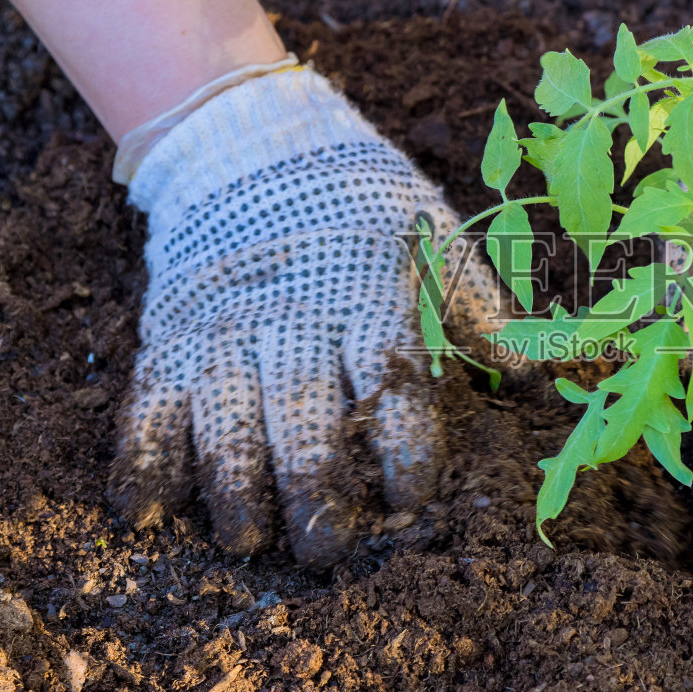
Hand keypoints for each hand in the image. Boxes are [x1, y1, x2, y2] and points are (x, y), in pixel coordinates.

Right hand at [110, 65, 500, 563]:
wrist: (251, 141)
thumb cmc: (362, 203)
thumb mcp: (434, 238)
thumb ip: (483, 309)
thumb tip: (548, 370)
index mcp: (368, 300)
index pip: (391, 383)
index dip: (403, 448)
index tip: (410, 500)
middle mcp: (292, 320)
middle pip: (302, 416)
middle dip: (314, 489)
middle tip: (327, 550)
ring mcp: (223, 331)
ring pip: (224, 419)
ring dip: (232, 486)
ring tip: (245, 540)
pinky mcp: (170, 337)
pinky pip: (150, 404)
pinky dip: (144, 458)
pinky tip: (145, 511)